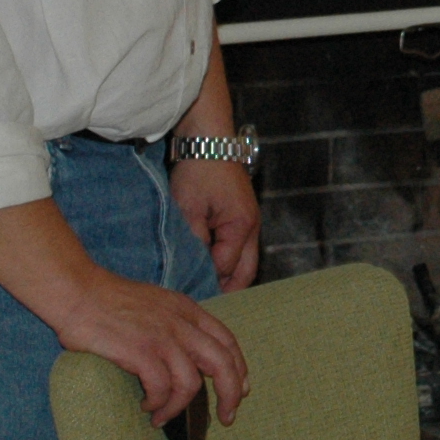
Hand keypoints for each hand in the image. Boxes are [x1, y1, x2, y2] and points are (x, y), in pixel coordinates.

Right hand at [50, 265, 250, 426]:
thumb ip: (175, 324)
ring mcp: (162, 337)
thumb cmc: (110, 301)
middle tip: (225, 418)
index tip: (240, 390)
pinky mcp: (141, 351)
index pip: (227, 341)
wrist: (79, 291)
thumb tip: (188, 357)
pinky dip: (157, 403)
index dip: (239, 368)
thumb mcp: (157, 305)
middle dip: (230, 394)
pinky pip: (161, 388)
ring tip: (162, 416)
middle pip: (222, 363)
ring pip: (191, 383)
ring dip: (178, 407)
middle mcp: (181, 323)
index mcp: (187, 309)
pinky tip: (146, 405)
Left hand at [172, 156, 260, 291]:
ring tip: (203, 285)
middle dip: (227, 289)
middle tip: (203, 300)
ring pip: (245, 261)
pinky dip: (226, 260)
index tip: (186, 293)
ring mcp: (250, 221)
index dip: (207, 282)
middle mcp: (252, 226)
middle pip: (246, 272)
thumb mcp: (189, 209)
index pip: (226, 268)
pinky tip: (207, 263)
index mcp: (242, 226)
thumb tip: (191, 271)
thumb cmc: (198, 171)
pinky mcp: (242, 215)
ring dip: (227, 274)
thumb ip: (194, 243)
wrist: (208, 139)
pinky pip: (239, 248)